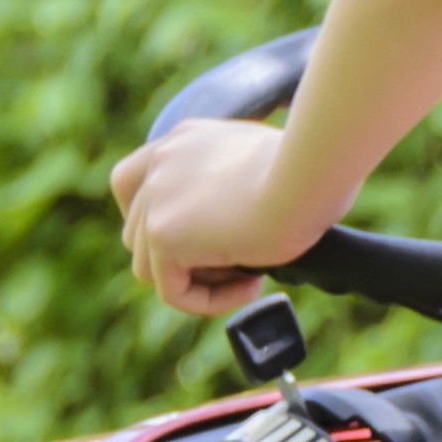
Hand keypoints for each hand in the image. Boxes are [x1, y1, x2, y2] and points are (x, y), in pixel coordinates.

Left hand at [110, 119, 336, 317]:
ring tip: (248, 274)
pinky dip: (210, 302)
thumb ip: (233, 184)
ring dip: (198, 281)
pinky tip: (252, 286)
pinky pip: (173, 292)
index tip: (194, 237)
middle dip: (180, 257)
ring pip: (150, 268)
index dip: (151, 218)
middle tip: (235, 262)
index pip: (131, 181)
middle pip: (136, 232)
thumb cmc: (311, 170)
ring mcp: (156, 198)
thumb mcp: (263, 165)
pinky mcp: (164, 234)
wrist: (308, 175)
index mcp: (181, 140)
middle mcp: (160, 162)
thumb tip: (238, 222)